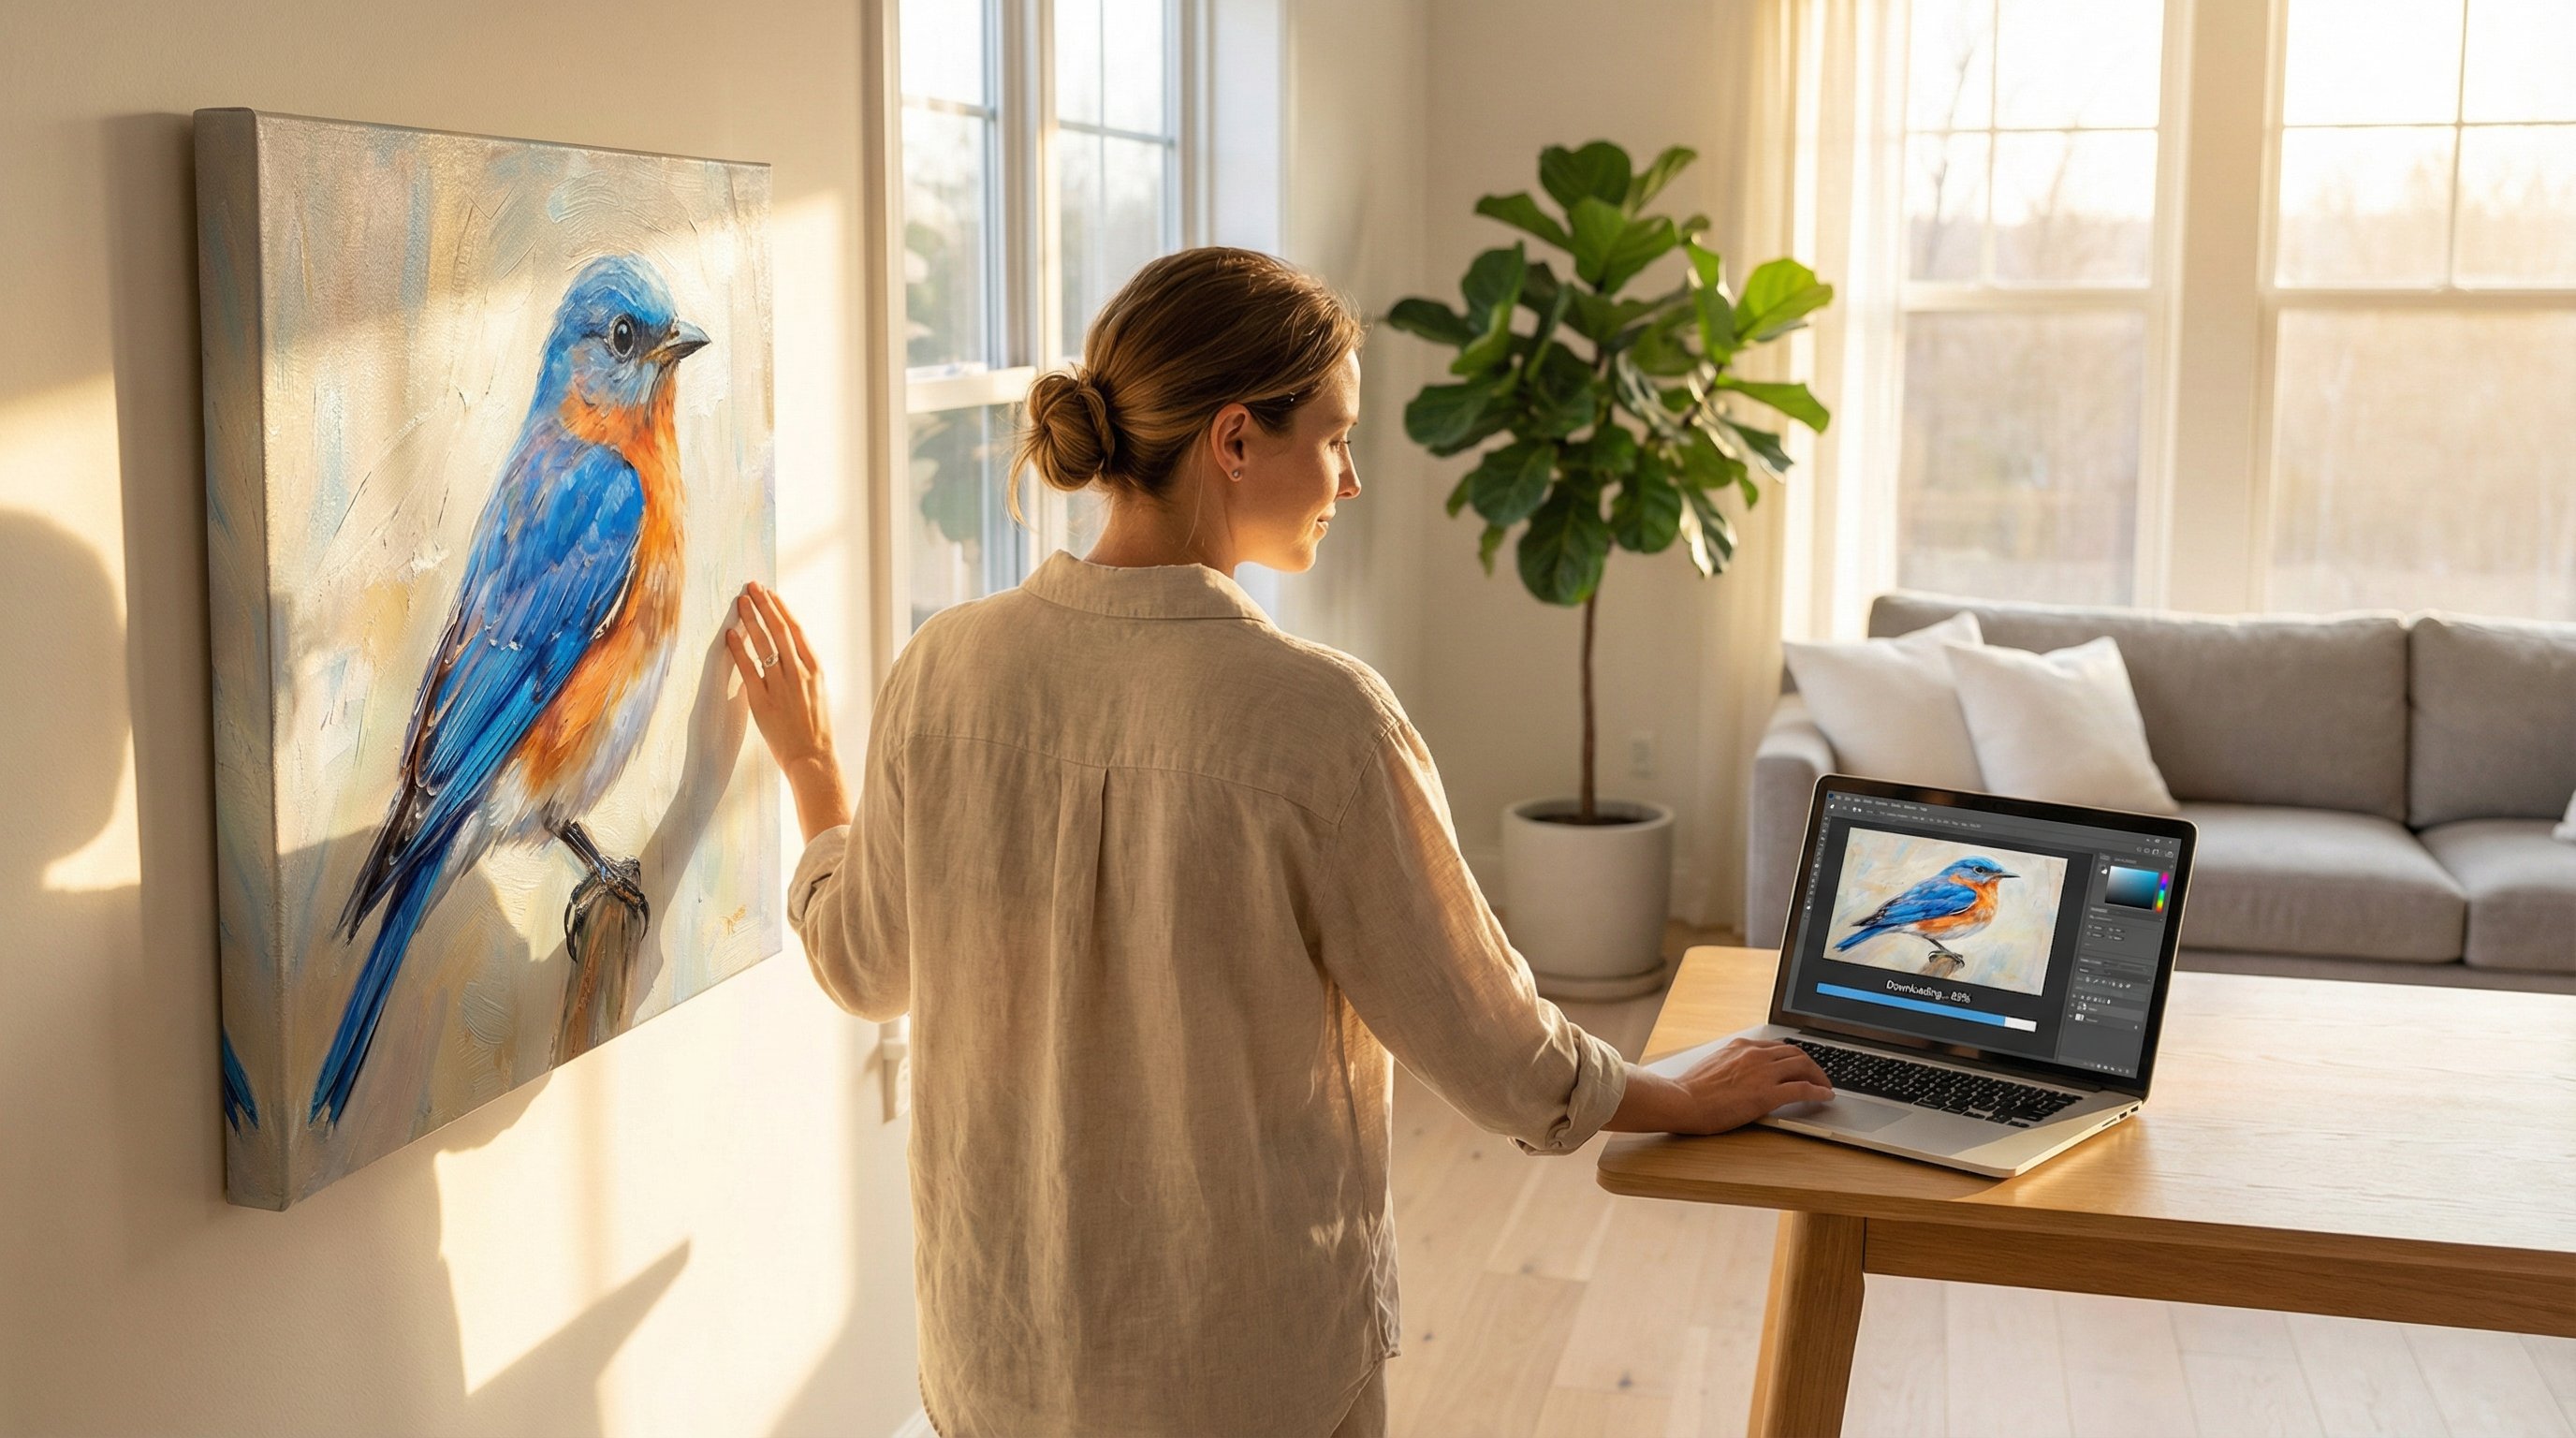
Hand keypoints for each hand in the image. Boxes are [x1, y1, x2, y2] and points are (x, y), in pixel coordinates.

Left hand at [727, 581, 851, 841]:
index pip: (795, 631)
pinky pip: (748, 669)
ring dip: (750, 620)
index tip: (770, 592)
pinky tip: (730, 633)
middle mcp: (799, 673)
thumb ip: (804, 669)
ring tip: (739, 601)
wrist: (812, 757)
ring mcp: (781, 686)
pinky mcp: (764, 700)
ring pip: (764, 644)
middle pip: (779, 630)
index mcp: (814, 669)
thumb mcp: (817, 691)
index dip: (781, 609)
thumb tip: (790, 649)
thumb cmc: (815, 727)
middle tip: (751, 586)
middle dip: (764, 605)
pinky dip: (739, 649)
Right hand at [1605, 1038, 1834, 1135]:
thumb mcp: (1714, 1066)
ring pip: (1803, 1066)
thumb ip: (1733, 1064)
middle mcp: (1754, 1054)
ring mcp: (1762, 1072)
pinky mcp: (1767, 1094)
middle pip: (1795, 1053)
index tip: (1801, 1065)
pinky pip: (1802, 1089)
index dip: (1794, 1056)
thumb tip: (1743, 1073)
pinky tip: (1825, 1096)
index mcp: (1741, 1046)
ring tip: (1825, 1087)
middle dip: (1812, 1065)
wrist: (1682, 1101)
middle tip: (1819, 1077)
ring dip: (1819, 1077)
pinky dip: (1818, 1091)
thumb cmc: (1690, 1090)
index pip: (1778, 1046)